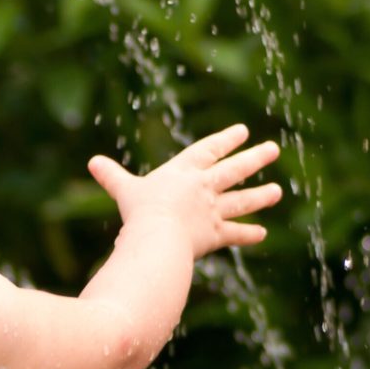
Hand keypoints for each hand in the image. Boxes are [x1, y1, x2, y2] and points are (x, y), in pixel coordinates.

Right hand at [86, 123, 281, 259]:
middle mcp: (203, 188)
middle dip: (255, 158)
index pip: (209, 150)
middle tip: (273, 149)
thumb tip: (92, 162)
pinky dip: (247, 235)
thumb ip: (112, 176)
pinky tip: (262, 233)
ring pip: (240, 201)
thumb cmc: (139, 211)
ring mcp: (212, 212)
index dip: (225, 140)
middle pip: (234, 170)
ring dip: (260, 196)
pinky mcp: (214, 235)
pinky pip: (233, 234)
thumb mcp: (124, 190)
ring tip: (277, 192)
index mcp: (184, 172)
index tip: (242, 131)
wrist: (157, 236)